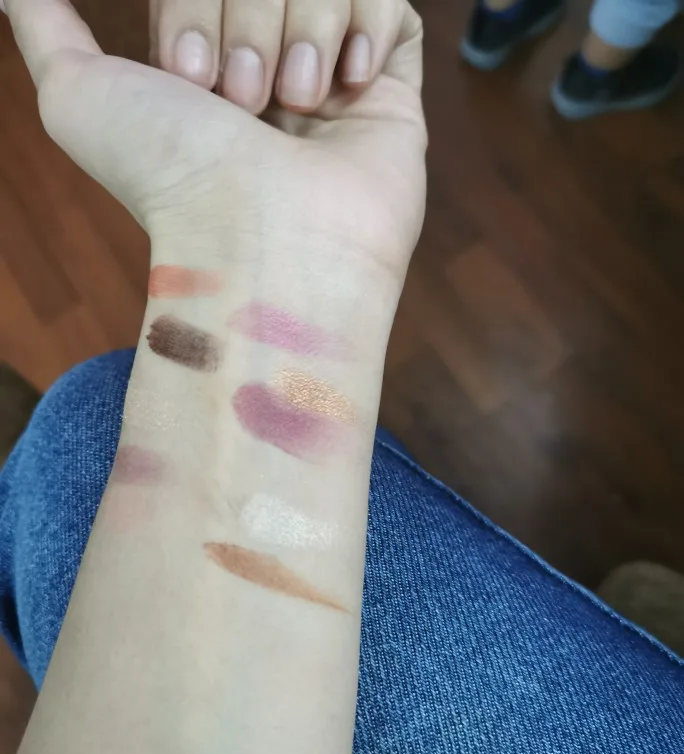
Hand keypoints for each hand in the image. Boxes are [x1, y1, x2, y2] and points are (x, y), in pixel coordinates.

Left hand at [5, 0, 424, 330]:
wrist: (265, 242)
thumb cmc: (172, 179)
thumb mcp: (75, 95)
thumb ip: (42, 21)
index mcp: (201, 60)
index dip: (193, 5)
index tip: (190, 80)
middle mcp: (265, 62)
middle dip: (247, 25)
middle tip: (243, 103)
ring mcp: (327, 73)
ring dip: (302, 35)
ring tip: (296, 109)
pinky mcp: (388, 87)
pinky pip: (389, 3)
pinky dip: (363, 27)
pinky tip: (345, 84)